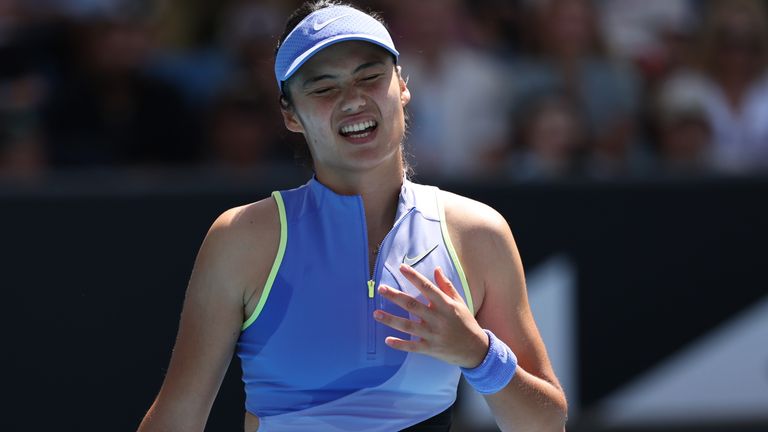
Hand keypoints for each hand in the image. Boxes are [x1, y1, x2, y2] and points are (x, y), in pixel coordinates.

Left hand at [373, 264, 488, 367]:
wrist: (475, 349)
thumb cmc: (466, 322)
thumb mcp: (459, 302)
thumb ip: (446, 286)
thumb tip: (436, 269)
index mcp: (445, 305)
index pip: (427, 287)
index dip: (414, 277)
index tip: (401, 268)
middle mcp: (437, 319)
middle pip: (412, 305)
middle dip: (395, 296)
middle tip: (381, 288)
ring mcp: (432, 335)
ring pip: (408, 326)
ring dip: (391, 319)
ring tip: (376, 313)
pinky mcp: (430, 348)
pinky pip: (412, 347)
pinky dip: (400, 344)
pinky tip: (387, 340)